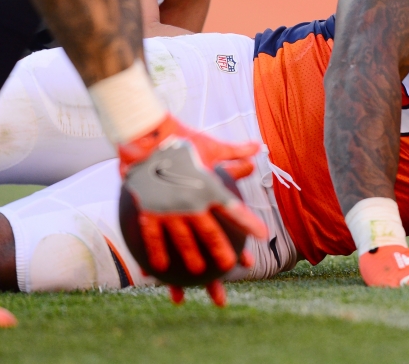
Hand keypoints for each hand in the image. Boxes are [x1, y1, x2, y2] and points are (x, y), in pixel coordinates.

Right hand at [119, 115, 268, 292]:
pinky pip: (153, 237)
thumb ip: (234, 152)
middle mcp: (191, 201)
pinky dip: (156, 254)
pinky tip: (158, 270)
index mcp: (209, 186)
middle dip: (221, 251)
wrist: (144, 136)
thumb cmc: (180, 140)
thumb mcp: (210, 146)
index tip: (263, 235)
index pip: (234, 209)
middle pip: (209, 232)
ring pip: (183, 240)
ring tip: (198, 273)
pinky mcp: (147, 211)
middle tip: (230, 265)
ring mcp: (168, 209)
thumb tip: (257, 146)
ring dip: (191, 258)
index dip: (249, 223)